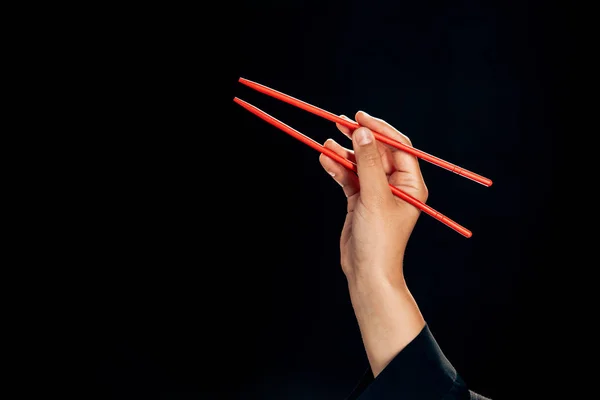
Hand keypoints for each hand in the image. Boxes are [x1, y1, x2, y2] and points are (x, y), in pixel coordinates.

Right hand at [319, 111, 428, 374]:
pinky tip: (324, 159)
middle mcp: (395, 185)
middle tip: (340, 122)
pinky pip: (348, 178)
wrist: (366, 272)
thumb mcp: (374, 196)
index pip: (398, 146)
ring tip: (326, 142)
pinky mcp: (359, 201)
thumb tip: (363, 132)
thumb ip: (368, 163)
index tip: (360, 117)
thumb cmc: (379, 239)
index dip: (380, 129)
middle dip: (359, 138)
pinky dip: (337, 168)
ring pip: (359, 164)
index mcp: (410, 184)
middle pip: (377, 152)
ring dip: (343, 153)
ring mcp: (376, 193)